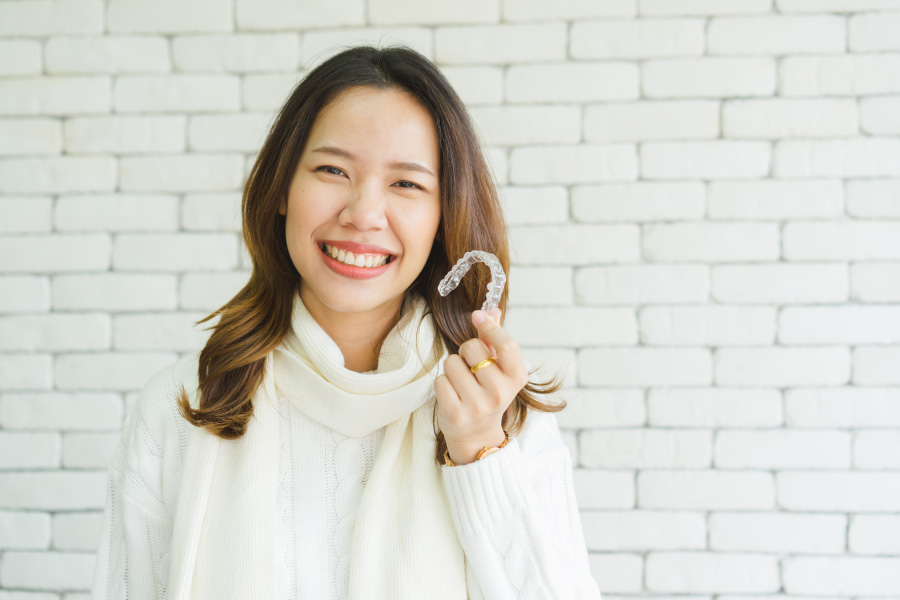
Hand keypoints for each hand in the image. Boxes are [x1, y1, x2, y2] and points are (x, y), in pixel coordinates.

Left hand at [434, 307, 529, 463]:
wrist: (477, 434)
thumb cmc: (487, 393)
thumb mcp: (499, 369)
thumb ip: (495, 339)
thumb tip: (491, 309)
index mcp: (516, 378)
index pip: (507, 345)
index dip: (490, 327)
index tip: (477, 316)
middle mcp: (500, 393)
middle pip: (472, 348)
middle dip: (465, 351)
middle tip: (470, 367)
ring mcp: (477, 405)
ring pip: (451, 363)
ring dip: (452, 368)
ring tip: (461, 382)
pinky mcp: (455, 414)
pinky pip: (440, 380)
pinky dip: (442, 383)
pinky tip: (452, 394)